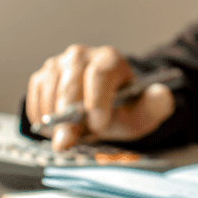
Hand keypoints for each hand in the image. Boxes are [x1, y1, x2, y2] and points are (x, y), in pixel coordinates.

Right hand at [26, 45, 175, 150]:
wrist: (104, 110)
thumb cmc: (124, 110)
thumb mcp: (145, 112)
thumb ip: (157, 105)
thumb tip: (162, 95)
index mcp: (110, 59)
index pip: (100, 74)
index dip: (96, 100)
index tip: (98, 124)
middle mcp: (83, 55)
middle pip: (71, 83)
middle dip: (68, 116)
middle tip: (68, 141)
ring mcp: (60, 63)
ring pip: (50, 88)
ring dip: (53, 116)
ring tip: (65, 136)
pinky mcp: (43, 75)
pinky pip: (35, 94)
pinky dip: (40, 114)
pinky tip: (51, 129)